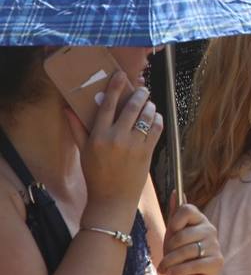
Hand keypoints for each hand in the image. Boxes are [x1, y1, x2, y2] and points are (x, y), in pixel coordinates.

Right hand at [68, 73, 161, 211]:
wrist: (112, 199)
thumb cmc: (96, 174)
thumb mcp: (83, 151)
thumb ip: (77, 128)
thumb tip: (68, 109)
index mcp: (98, 136)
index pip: (107, 105)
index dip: (115, 87)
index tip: (120, 75)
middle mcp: (116, 138)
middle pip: (132, 107)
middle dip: (140, 94)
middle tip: (142, 89)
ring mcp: (134, 145)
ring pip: (147, 116)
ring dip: (150, 106)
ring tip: (149, 104)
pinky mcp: (147, 152)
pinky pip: (157, 129)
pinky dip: (158, 120)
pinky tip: (155, 117)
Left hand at [160, 192, 222, 274]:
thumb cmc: (182, 253)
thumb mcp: (175, 233)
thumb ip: (175, 213)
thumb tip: (174, 192)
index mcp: (200, 220)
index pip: (187, 210)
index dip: (175, 221)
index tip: (170, 232)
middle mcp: (210, 230)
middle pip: (183, 235)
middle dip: (169, 249)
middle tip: (164, 258)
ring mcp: (215, 246)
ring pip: (187, 251)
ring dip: (170, 262)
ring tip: (164, 269)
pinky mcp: (217, 262)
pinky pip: (194, 264)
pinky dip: (179, 270)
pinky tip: (171, 273)